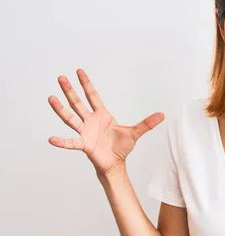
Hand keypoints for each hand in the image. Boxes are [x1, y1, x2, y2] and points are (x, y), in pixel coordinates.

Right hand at [48, 68, 164, 177]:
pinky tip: (51, 139)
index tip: (79, 71)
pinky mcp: (84, 145)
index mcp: (102, 115)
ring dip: (60, 109)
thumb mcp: (135, 133)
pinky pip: (71, 143)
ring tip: (51, 98)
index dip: (86, 84)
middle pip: (78, 103)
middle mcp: (90, 121)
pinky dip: (62, 142)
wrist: (115, 163)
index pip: (92, 96)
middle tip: (61, 77)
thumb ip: (147, 123)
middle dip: (70, 90)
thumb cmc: (121, 147)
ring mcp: (85, 132)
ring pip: (70, 118)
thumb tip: (162, 114)